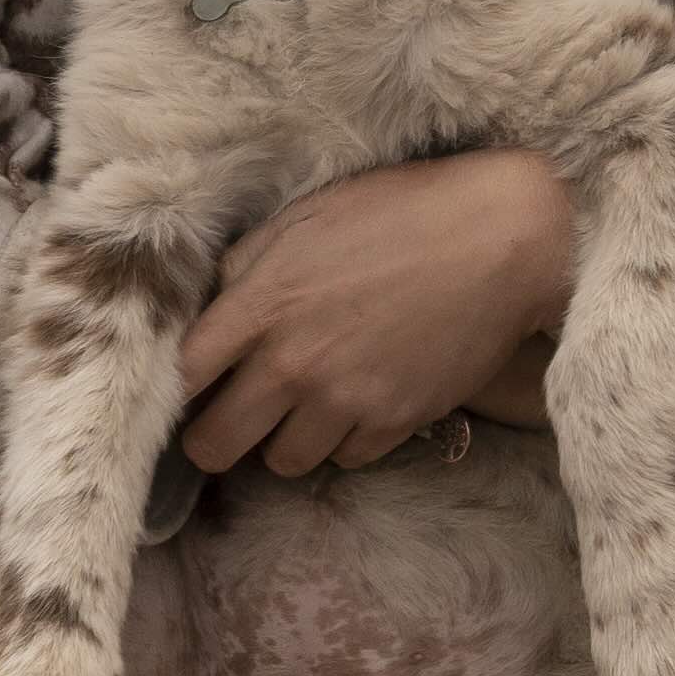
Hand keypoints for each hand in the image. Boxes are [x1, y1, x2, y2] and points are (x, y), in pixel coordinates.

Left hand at [173, 140, 578, 481]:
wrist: (503, 238)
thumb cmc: (403, 212)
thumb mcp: (309, 217)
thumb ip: (249, 264)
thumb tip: (213, 303)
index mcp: (261, 304)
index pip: (179, 377)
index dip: (171, 390)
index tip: (185, 389)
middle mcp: (293, 363)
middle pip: (214, 445)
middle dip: (213, 439)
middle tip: (231, 421)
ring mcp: (345, 399)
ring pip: (281, 463)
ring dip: (284, 441)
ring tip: (304, 408)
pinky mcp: (395, 421)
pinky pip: (346, 459)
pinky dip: (345, 440)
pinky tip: (357, 403)